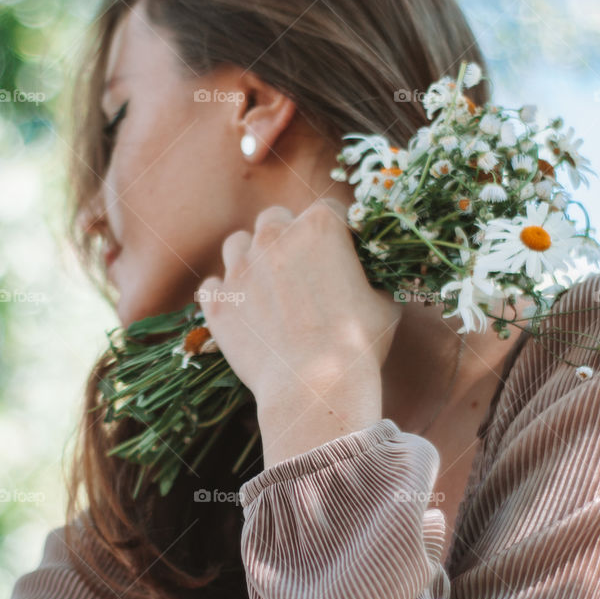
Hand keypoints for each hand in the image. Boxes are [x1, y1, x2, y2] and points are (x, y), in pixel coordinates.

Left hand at [197, 199, 403, 468]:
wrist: (315, 386)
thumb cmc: (359, 344)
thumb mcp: (386, 304)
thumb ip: (377, 279)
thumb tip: (383, 276)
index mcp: (320, 226)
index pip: (329, 211)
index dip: (338, 234)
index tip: (344, 256)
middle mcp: (275, 236)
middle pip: (276, 219)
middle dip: (288, 237)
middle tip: (303, 271)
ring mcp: (240, 268)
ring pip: (238, 244)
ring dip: (252, 258)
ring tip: (269, 289)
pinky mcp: (218, 303)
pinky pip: (212, 286)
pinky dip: (226, 294)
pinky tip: (244, 312)